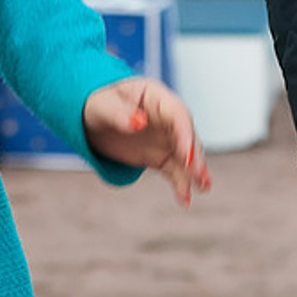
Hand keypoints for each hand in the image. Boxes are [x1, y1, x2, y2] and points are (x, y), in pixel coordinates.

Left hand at [82, 77, 212, 205]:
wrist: (94, 119)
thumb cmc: (100, 105)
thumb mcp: (103, 107)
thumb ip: (119, 114)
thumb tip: (138, 122)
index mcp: (156, 97)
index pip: (177, 114)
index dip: (184, 134)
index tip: (186, 155)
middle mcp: (167, 117)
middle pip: (186, 135)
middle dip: (193, 156)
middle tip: (198, 176)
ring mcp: (165, 137)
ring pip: (185, 155)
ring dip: (194, 171)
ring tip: (203, 187)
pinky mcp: (160, 156)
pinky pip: (173, 170)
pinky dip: (180, 183)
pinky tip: (184, 199)